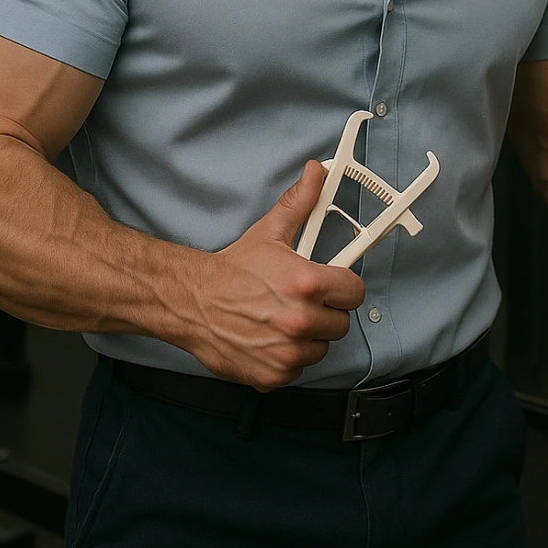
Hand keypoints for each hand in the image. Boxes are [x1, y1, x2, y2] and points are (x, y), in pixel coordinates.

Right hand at [184, 161, 365, 389]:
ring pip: (321, 348)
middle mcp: (301, 319)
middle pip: (341, 323)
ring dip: (308, 337)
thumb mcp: (270, 232)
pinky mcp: (274, 375)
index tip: (331, 286)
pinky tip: (269, 339)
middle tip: (300, 301)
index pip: (355, 292)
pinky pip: (298, 368)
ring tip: (282, 319)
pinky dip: (287, 359)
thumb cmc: (232, 270)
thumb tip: (317, 172)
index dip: (343, 287)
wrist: (192, 301)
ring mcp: (288, 351)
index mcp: (308, 283)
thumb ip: (300, 203)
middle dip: (325, 312)